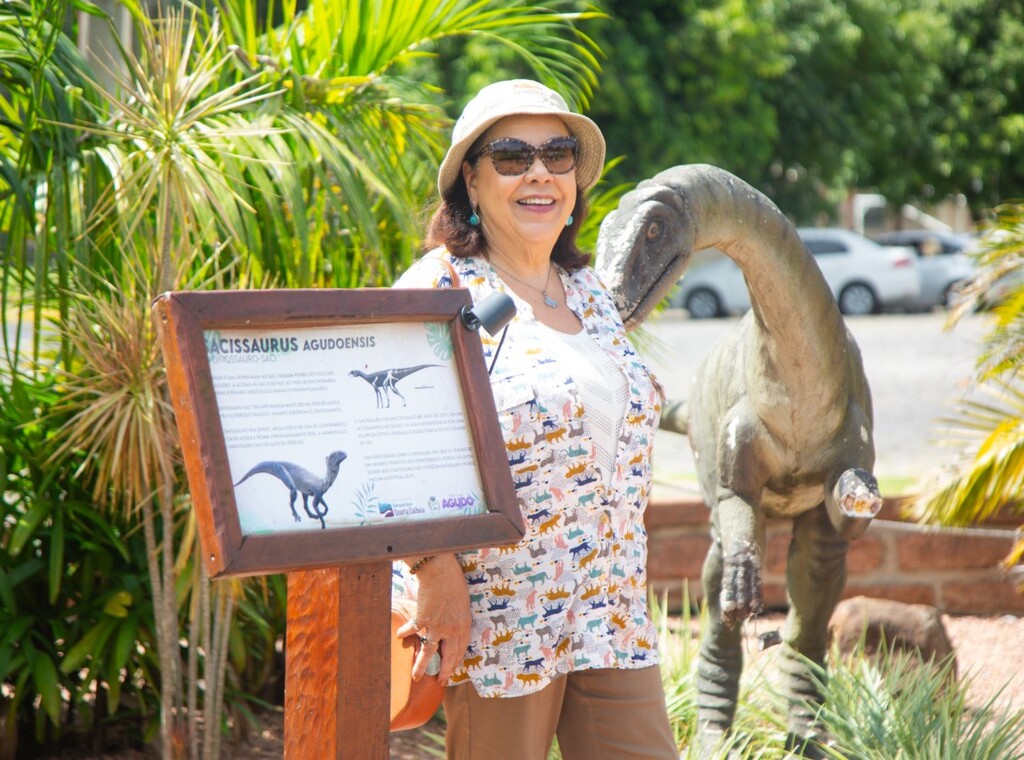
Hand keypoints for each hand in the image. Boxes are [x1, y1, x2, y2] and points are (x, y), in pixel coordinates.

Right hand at [395, 554, 471, 682]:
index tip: (453, 668)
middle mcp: (451, 630)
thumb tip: (454, 624)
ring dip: (421, 665)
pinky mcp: (422, 620)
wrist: (440, 573)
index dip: (456, 660)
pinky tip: (399, 636)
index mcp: (464, 625)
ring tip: (416, 677)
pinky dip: (405, 632)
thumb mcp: (463, 602)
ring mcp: (436, 626)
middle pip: (448, 655)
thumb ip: (459, 617)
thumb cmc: (455, 582)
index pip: (461, 648)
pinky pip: (413, 629)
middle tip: (441, 681)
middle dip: (445, 670)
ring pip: (429, 651)